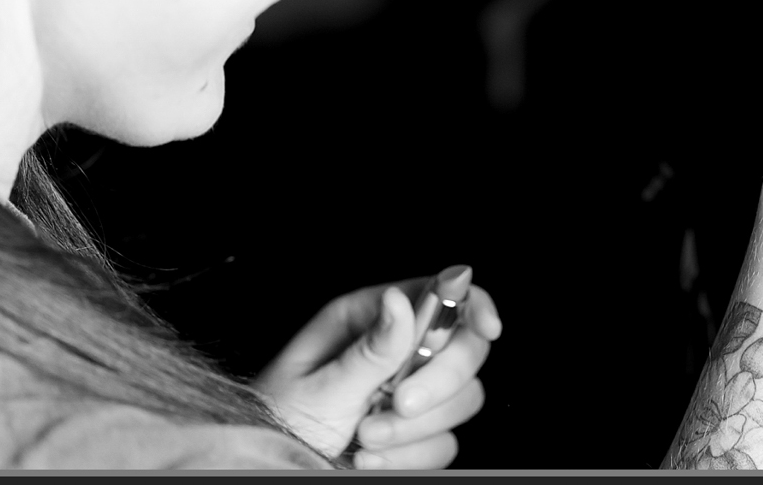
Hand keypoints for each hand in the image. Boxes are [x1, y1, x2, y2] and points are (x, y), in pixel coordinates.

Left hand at [253, 277, 501, 466]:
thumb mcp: (319, 386)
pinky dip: (411, 457)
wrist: (274, 468)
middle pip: (463, 350)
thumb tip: (403, 302)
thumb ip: (370, 350)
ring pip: (461, 400)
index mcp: (369, 318)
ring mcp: (409, 393)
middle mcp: (395, 350)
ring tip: (366, 438)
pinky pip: (446, 443)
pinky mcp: (416, 434)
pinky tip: (370, 458)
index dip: (473, 304)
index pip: (440, 294)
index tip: (489, 327)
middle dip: (438, 383)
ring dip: (415, 429)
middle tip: (398, 404)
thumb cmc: (278, 423)